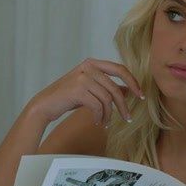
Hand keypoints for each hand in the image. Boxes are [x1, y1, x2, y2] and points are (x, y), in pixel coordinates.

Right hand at [26, 58, 143, 125]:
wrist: (45, 104)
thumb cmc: (67, 97)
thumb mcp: (90, 89)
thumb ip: (107, 87)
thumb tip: (129, 90)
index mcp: (92, 63)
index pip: (119, 69)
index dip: (133, 82)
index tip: (141, 95)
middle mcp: (88, 67)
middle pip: (115, 88)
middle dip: (123, 105)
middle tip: (128, 118)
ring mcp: (82, 77)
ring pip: (107, 99)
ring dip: (109, 114)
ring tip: (106, 122)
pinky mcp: (77, 90)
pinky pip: (98, 106)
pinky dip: (100, 116)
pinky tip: (98, 122)